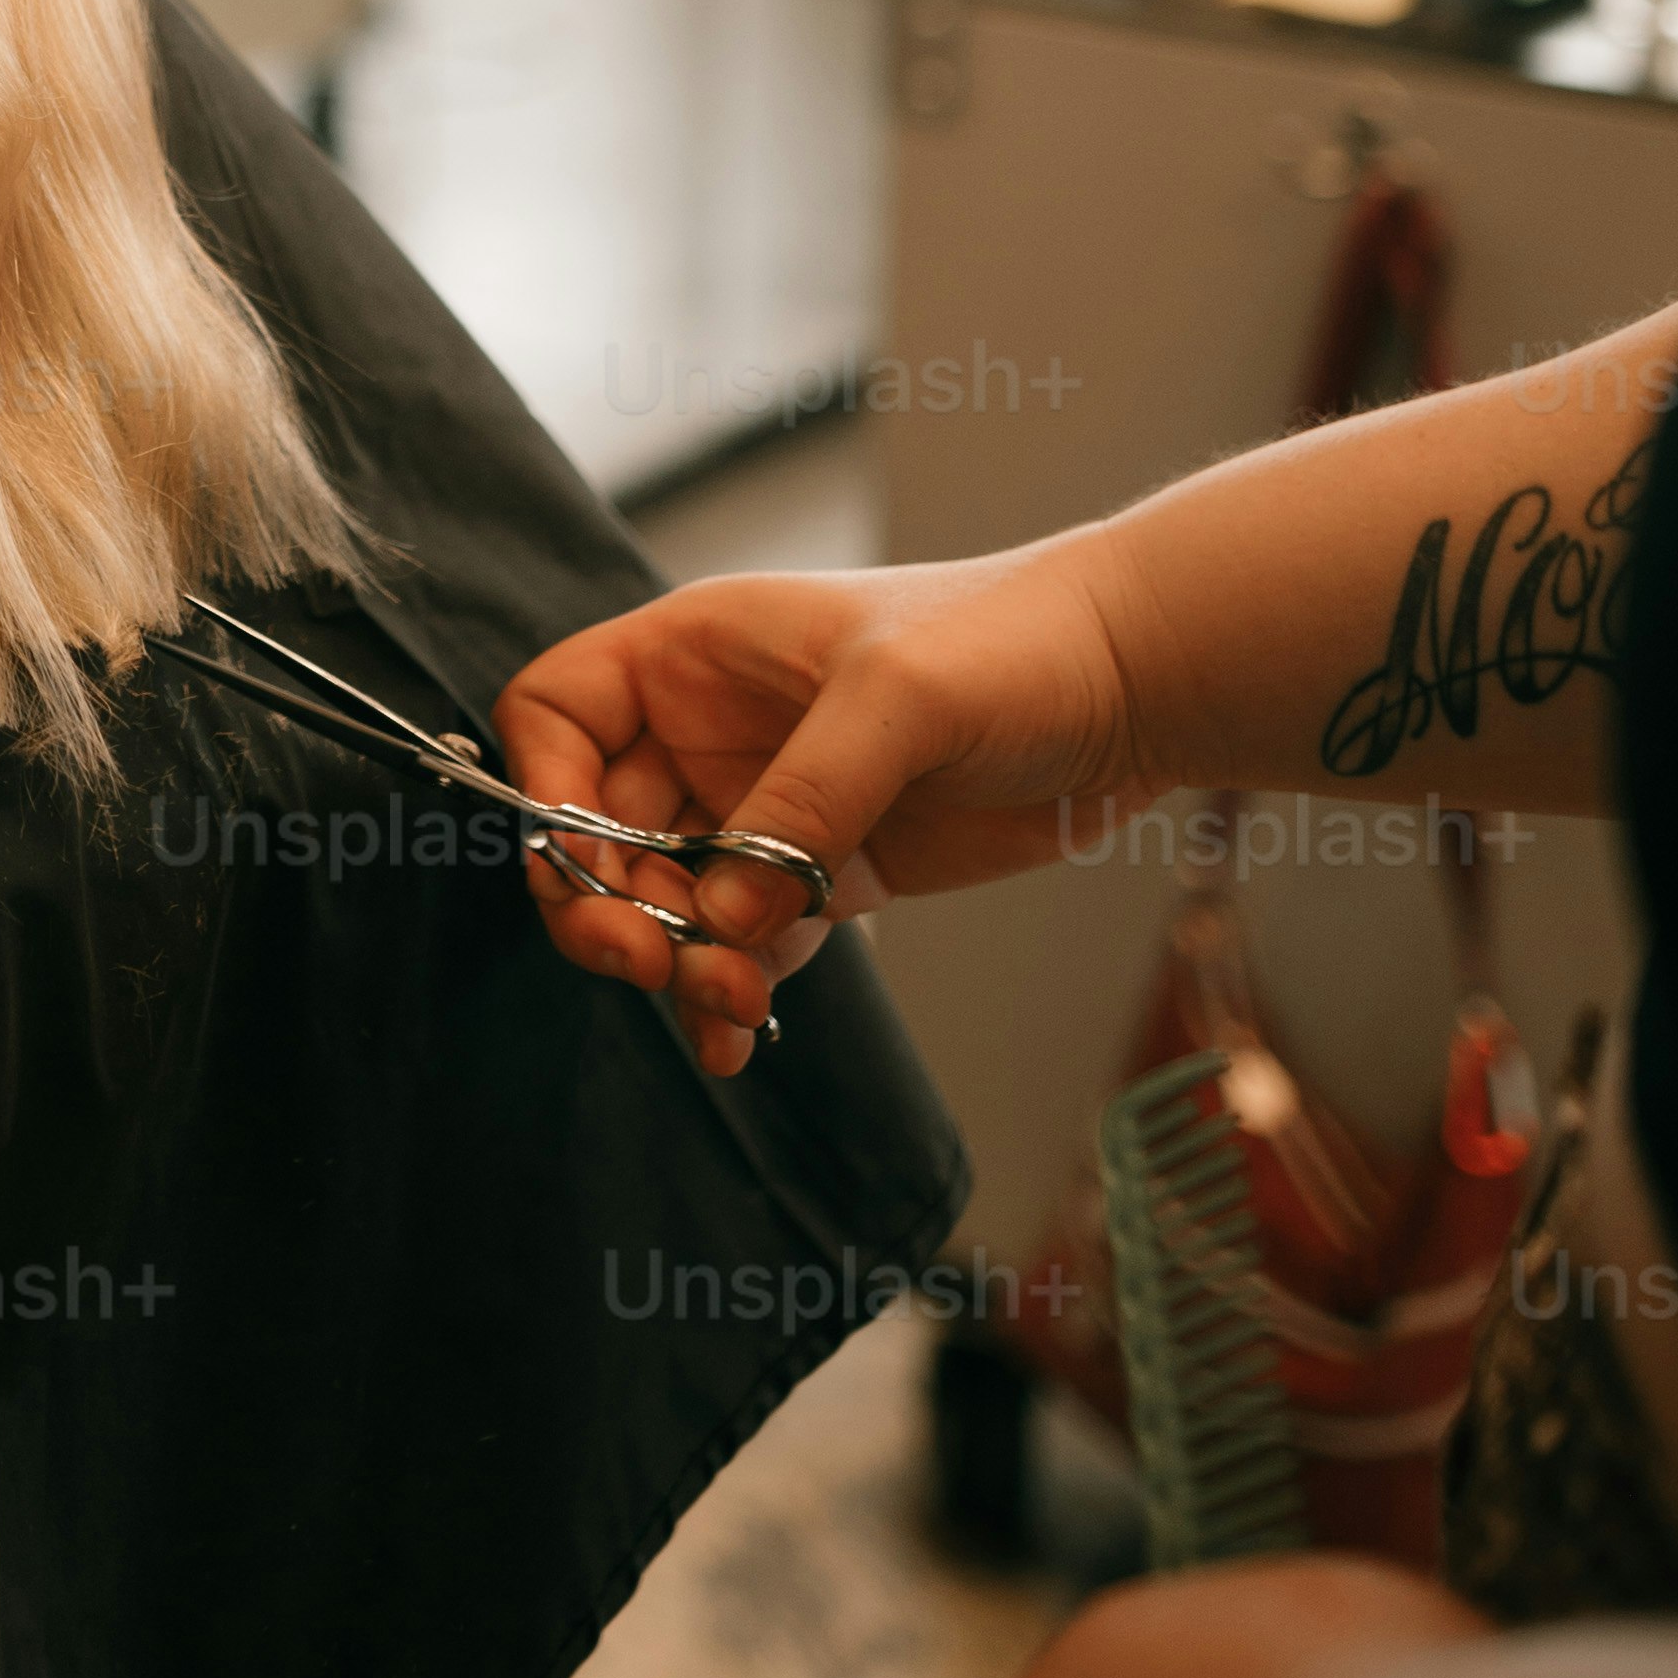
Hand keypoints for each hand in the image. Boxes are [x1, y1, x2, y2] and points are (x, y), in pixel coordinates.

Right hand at [493, 537, 1162, 1070]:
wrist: (1133, 686)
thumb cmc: (1011, 641)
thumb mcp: (899, 697)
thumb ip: (805, 800)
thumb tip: (726, 915)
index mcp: (692, 653)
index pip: (555, 714)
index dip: (544, 789)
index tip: (586, 861)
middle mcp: (707, 729)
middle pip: (594, 828)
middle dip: (609, 904)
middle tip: (657, 962)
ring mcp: (764, 806)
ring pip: (666, 898)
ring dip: (677, 962)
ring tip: (733, 1007)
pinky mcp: (823, 873)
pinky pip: (743, 941)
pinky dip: (729, 991)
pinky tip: (740, 1037)